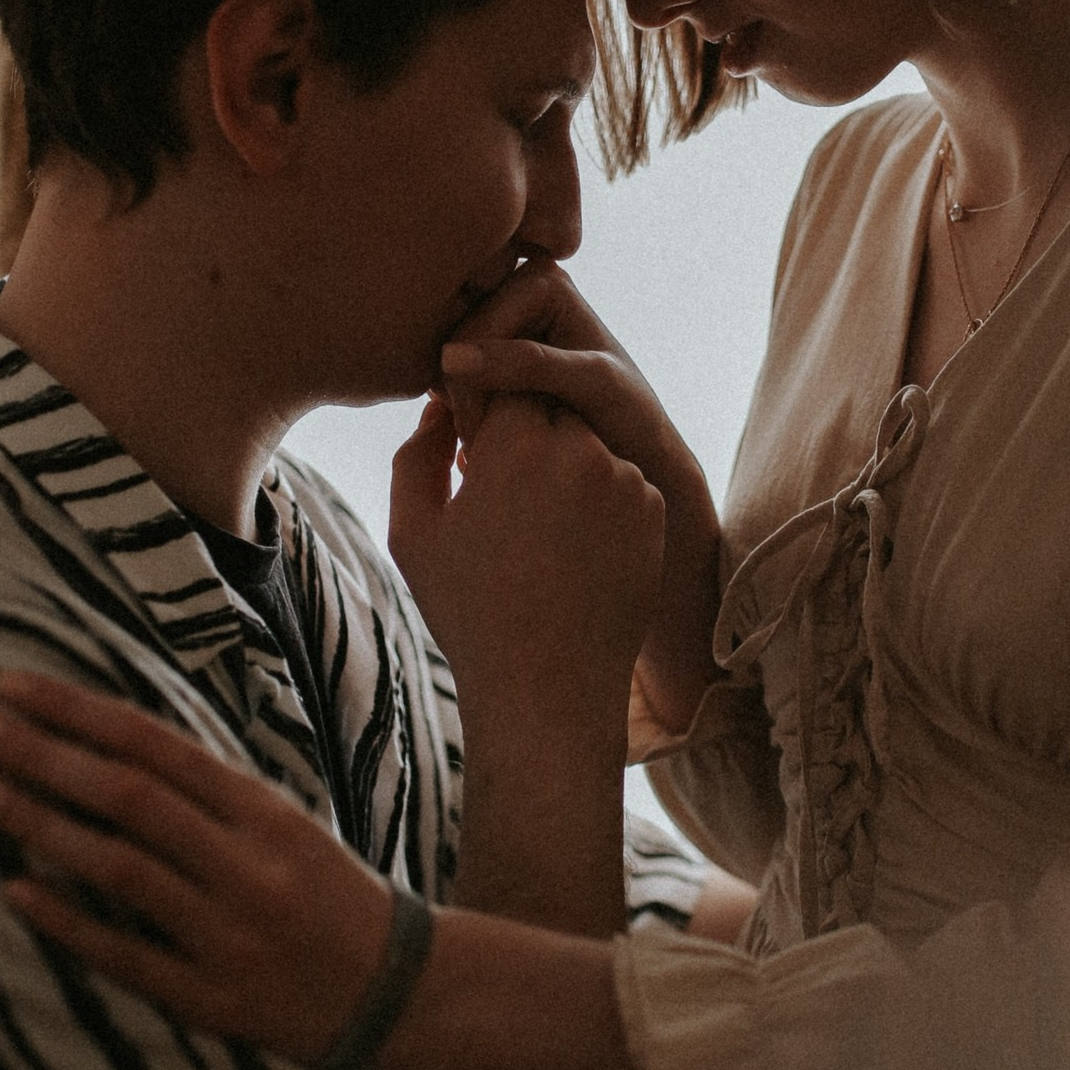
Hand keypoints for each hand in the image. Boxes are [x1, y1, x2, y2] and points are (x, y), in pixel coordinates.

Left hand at [0, 673, 389, 1059]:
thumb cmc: (326, 893)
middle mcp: (246, 865)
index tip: (12, 684)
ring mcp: (228, 933)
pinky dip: (69, 921)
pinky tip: (16, 889)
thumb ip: (206, 792)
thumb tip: (106, 745)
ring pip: (121, 868)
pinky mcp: (213, 999)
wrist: (399, 990)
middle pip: (128, 797)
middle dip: (42, 754)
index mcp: (264, 811)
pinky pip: (129, 955)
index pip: (155, 744)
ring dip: (41, 825)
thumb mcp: (283, 822)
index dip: (78, 711)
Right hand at [439, 261, 723, 735]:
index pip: (503, 382)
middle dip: (527, 434)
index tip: (470, 450)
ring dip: (564, 465)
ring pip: (588, 441)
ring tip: (536, 529)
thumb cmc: (469, 612)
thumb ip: (416, 456)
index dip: (485, 410)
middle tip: (503, 490)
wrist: (548, 687)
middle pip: (549, 405)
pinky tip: (570, 549)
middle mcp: (580, 450)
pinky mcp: (654, 510)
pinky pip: (619, 479)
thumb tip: (436, 411)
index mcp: (517, 445)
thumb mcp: (414, 534)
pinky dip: (596, 498)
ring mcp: (625, 480)